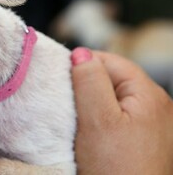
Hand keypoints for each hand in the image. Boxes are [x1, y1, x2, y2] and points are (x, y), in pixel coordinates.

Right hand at [71, 48, 172, 173]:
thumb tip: (80, 53)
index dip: (82, 65)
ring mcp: (152, 128)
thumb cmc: (117, 170)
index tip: (59, 78)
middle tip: (65, 102)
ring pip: (112, 101)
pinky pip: (117, 121)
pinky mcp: (143, 144)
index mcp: (150, 95)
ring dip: (90, 106)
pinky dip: (99, 123)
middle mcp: (156, 108)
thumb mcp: (97, 120)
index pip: (110, 61)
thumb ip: (89, 82)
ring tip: (75, 120)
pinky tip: (86, 135)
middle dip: (85, 87)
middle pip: (112, 81)